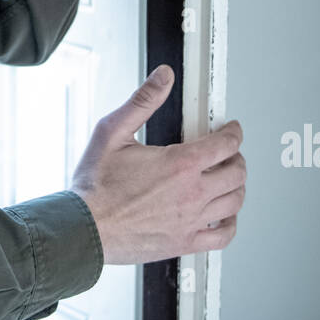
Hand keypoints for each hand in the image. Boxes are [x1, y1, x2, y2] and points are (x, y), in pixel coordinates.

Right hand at [69, 65, 245, 264]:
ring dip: (237, 187)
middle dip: (237, 157)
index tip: (232, 130)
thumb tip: (163, 77)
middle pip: (237, 173)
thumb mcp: (112, 132)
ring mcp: (190, 221)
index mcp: (180, 164)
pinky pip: (222, 237)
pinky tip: (224, 217)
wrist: (83, 229)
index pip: (226, 144)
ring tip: (228, 179)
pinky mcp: (184, 242)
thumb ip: (142, 101)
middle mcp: (191, 193)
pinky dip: (230, 224)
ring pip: (234, 202)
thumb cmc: (94, 186)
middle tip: (229, 153)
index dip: (234, 133)